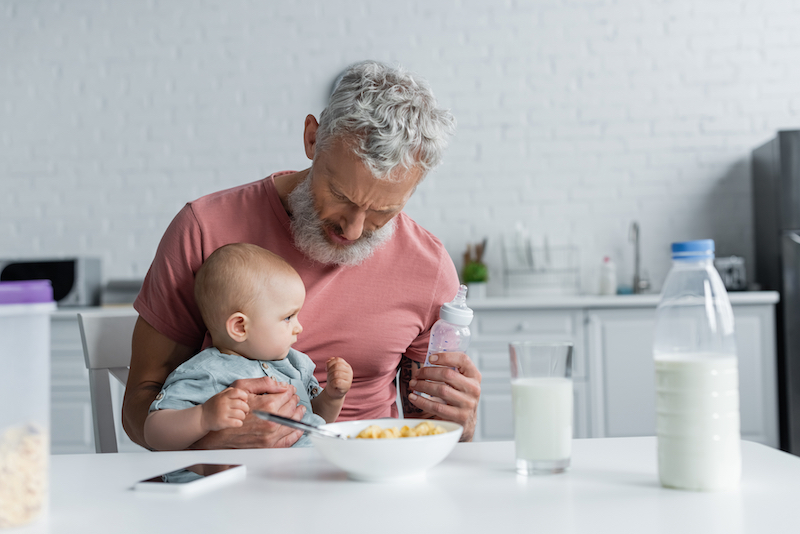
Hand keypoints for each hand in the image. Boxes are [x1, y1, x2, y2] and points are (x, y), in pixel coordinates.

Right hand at [189, 376, 303, 448]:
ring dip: (298, 414)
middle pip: (293, 407)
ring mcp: (271, 436)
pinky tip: (298, 426)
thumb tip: (282, 385)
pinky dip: (296, 432)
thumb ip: (264, 383)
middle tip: (294, 397)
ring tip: (299, 409)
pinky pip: (289, 440)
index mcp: (267, 405)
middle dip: (295, 400)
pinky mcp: (269, 447)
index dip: (290, 390)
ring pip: (294, 423)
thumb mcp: (242, 387)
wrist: (216, 434)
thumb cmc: (228, 409)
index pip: (288, 394)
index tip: (290, 389)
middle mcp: (271, 422)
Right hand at [200, 387, 248, 431]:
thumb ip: (230, 392)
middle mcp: (223, 403)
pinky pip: (237, 423)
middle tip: (244, 411)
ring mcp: (223, 413)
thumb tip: (245, 397)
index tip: (244, 401)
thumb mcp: (219, 395)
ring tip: (239, 417)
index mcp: (223, 396)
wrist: (201, 417)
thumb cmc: (213, 406)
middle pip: (242, 404)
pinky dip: (239, 423)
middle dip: (246, 409)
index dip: (244, 396)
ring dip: (243, 417)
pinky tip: (236, 423)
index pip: (238, 392)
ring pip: (241, 414)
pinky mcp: (222, 422)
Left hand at [325, 357, 352, 398]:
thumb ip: (331, 363)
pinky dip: (332, 383)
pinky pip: (337, 382)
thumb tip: (328, 360)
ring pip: (336, 374)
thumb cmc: (333, 379)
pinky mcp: (346, 386)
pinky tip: (334, 385)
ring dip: (330, 378)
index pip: (338, 359)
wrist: (334, 392)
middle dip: (330, 371)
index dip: (330, 363)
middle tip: (329, 376)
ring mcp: (349, 379)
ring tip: (332, 381)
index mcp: (346, 366)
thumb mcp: (331, 369)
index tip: (327, 369)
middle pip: (337, 366)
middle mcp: (349, 371)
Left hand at [407, 351, 481, 441]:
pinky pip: (437, 407)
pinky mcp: (460, 417)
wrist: (467, 422)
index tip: (430, 358)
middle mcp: (474, 388)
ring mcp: (468, 404)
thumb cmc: (459, 397)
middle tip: (417, 374)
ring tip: (413, 384)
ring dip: (423, 386)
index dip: (445, 357)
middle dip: (428, 372)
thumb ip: (451, 370)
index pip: (463, 359)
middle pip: (448, 374)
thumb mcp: (461, 382)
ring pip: (441, 390)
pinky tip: (413, 397)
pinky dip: (422, 401)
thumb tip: (428, 360)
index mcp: (474, 376)